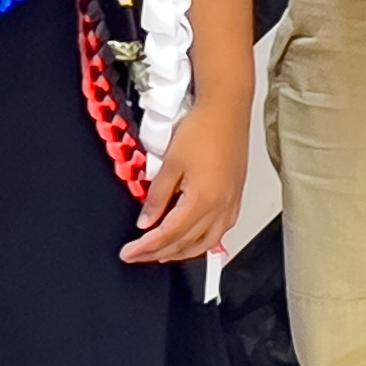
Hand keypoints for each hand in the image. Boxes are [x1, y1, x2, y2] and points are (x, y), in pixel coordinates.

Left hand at [124, 97, 250, 264]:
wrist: (227, 109)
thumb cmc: (203, 129)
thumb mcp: (171, 163)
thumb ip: (158, 196)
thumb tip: (147, 220)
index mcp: (203, 200)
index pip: (168, 234)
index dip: (146, 247)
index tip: (129, 252)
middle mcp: (220, 207)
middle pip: (186, 243)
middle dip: (159, 253)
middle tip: (139, 255)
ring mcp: (231, 203)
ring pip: (207, 243)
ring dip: (182, 252)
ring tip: (162, 253)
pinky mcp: (236, 197)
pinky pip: (220, 231)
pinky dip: (203, 242)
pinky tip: (194, 240)